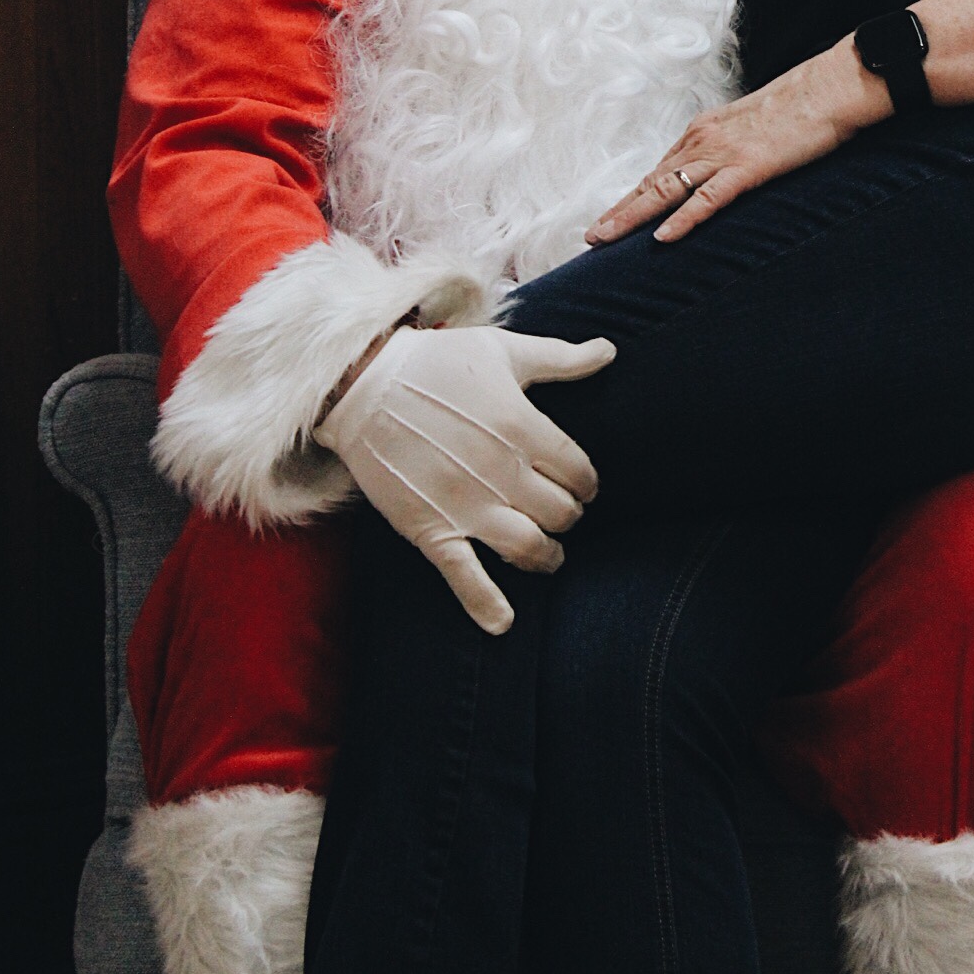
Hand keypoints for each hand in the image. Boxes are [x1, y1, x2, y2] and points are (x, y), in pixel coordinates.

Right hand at [314, 324, 614, 633]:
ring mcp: (467, 505)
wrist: (364, 383)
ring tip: (549, 554)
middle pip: (560, 513)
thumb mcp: (503, 350)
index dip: (586, 482)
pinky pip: (465, 577)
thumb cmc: (437, 361)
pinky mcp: (431, 528)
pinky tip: (503, 622)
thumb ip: (561, 358)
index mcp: (524, 427)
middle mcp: (502, 472)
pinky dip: (486, 605)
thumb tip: (609, 350)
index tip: (581, 485)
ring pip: (528, 547)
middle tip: (561, 512)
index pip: (579, 472)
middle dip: (567, 515)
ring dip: (546, 556)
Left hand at [586, 39, 879, 245]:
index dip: (633, 198)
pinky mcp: (747, 167)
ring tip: (605, 239)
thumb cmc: (797, 109)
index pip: (658, 172)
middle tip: (591, 237)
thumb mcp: (751, 129)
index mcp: (702, 132)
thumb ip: (729, 150)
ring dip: (632, 217)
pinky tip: (663, 238)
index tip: (611, 220)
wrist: (827, 88)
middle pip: (651, 183)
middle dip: (619, 212)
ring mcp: (722, 154)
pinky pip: (707, 199)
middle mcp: (702, 141)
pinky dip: (683, 219)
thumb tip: (719, 174)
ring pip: (666, 190)